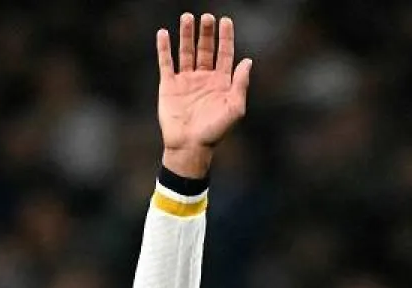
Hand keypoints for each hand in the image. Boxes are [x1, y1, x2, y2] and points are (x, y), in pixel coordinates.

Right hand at [156, 12, 253, 176]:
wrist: (190, 146)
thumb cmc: (215, 132)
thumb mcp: (235, 109)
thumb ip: (240, 85)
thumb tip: (247, 61)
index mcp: (221, 83)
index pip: (225, 54)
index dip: (226, 38)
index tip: (226, 21)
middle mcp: (204, 78)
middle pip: (206, 49)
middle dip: (207, 33)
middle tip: (207, 16)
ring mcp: (186, 80)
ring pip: (186, 51)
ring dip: (187, 34)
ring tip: (188, 17)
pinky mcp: (169, 85)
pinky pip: (166, 62)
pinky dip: (164, 48)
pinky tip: (164, 33)